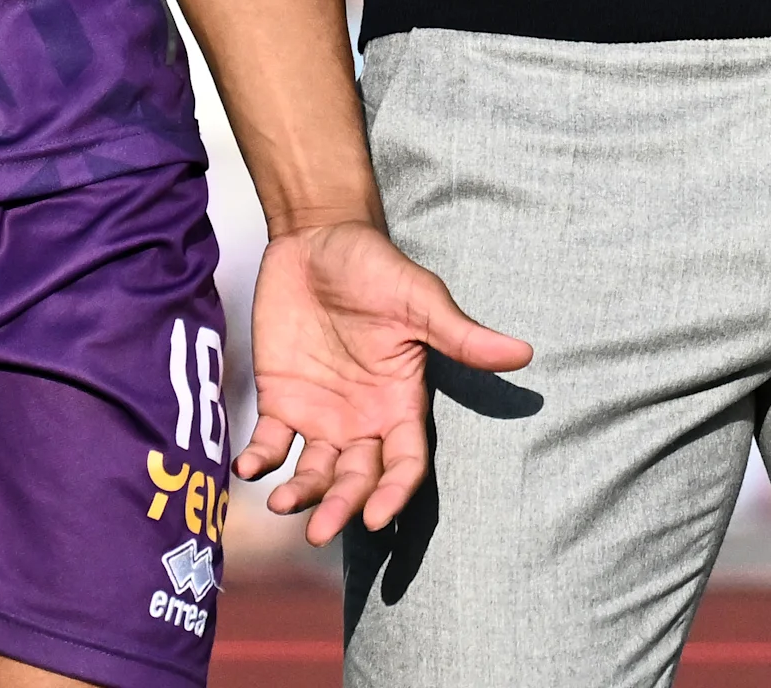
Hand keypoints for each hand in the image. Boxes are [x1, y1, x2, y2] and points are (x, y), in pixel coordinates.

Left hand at [232, 218, 530, 544]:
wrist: (317, 238)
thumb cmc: (375, 267)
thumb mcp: (419, 300)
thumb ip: (460, 335)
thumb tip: (524, 354)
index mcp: (400, 402)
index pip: (404, 462)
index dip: (393, 492)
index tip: (375, 515)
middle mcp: (363, 420)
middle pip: (357, 478)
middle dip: (341, 506)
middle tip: (321, 531)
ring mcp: (321, 414)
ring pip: (314, 471)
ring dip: (301, 493)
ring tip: (281, 503)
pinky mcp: (281, 400)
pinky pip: (270, 442)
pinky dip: (259, 457)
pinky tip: (246, 466)